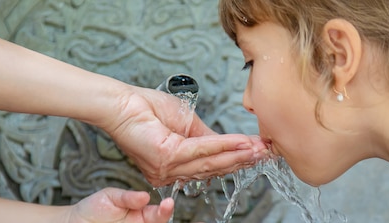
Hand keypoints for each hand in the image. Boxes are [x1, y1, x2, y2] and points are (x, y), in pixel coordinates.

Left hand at [67, 188, 172, 222]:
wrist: (74, 222)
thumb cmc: (94, 207)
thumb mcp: (110, 196)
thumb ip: (128, 197)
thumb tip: (145, 196)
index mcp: (140, 213)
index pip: (157, 212)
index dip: (165, 209)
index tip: (167, 203)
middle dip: (162, 217)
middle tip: (163, 210)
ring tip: (143, 218)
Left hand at [101, 86, 268, 185]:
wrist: (121, 102)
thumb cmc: (145, 108)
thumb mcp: (185, 123)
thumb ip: (207, 136)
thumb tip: (231, 143)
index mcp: (174, 165)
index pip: (211, 165)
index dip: (237, 159)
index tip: (260, 152)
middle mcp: (171, 172)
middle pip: (215, 167)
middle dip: (244, 158)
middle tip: (267, 152)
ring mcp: (168, 168)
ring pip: (212, 161)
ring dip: (239, 153)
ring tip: (259, 146)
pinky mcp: (167, 157)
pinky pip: (202, 150)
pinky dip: (224, 144)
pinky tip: (242, 140)